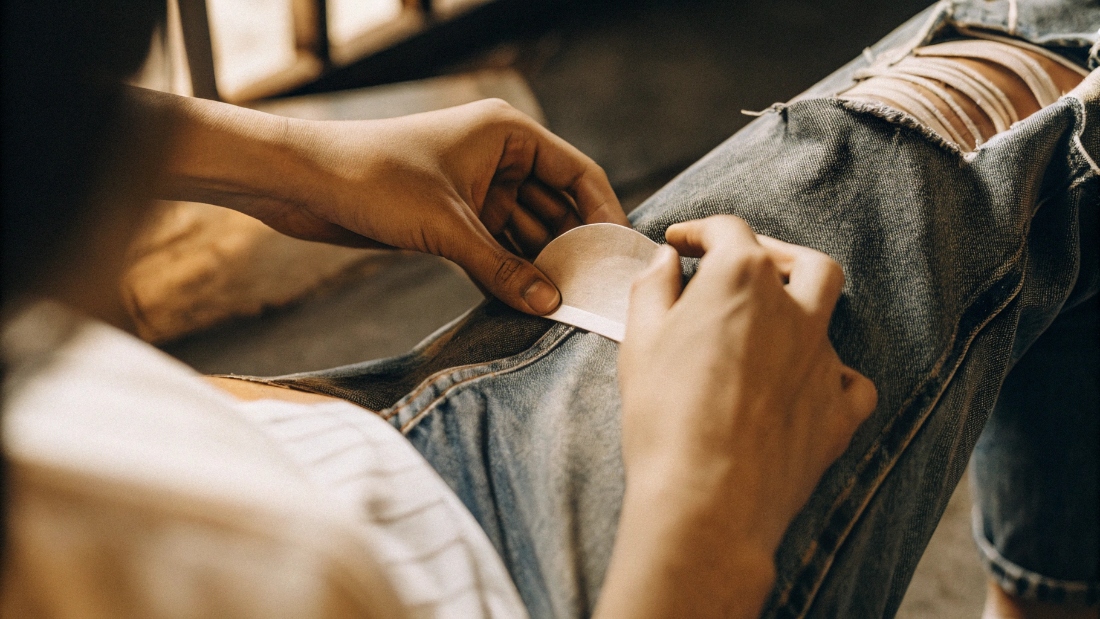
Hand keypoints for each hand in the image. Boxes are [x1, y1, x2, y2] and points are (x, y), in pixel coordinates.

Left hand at [289, 99, 627, 314]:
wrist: (300, 182)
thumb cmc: (373, 177)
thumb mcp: (446, 227)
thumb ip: (501, 267)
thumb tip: (549, 304)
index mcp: (507, 134)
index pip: (577, 173)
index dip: (603, 213)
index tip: (619, 255)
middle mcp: (496, 158)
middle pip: (553, 206)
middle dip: (570, 247)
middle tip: (592, 291)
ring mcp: (473, 189)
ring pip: (522, 231)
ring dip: (537, 265)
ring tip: (562, 305)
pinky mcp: (449, 218)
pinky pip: (492, 248)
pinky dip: (505, 271)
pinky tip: (522, 303)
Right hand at [598, 215, 876, 617]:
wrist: (707, 500)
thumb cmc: (664, 416)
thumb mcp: (639, 340)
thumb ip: (651, 287)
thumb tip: (665, 261)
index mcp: (741, 280)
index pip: (728, 231)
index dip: (698, 231)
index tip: (678, 244)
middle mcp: (793, 310)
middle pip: (801, 261)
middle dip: (771, 253)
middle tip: (740, 267)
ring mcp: (823, 361)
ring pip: (830, 312)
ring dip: (801, 307)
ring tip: (770, 323)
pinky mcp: (839, 412)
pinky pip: (853, 381)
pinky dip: (834, 374)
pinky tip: (808, 383)